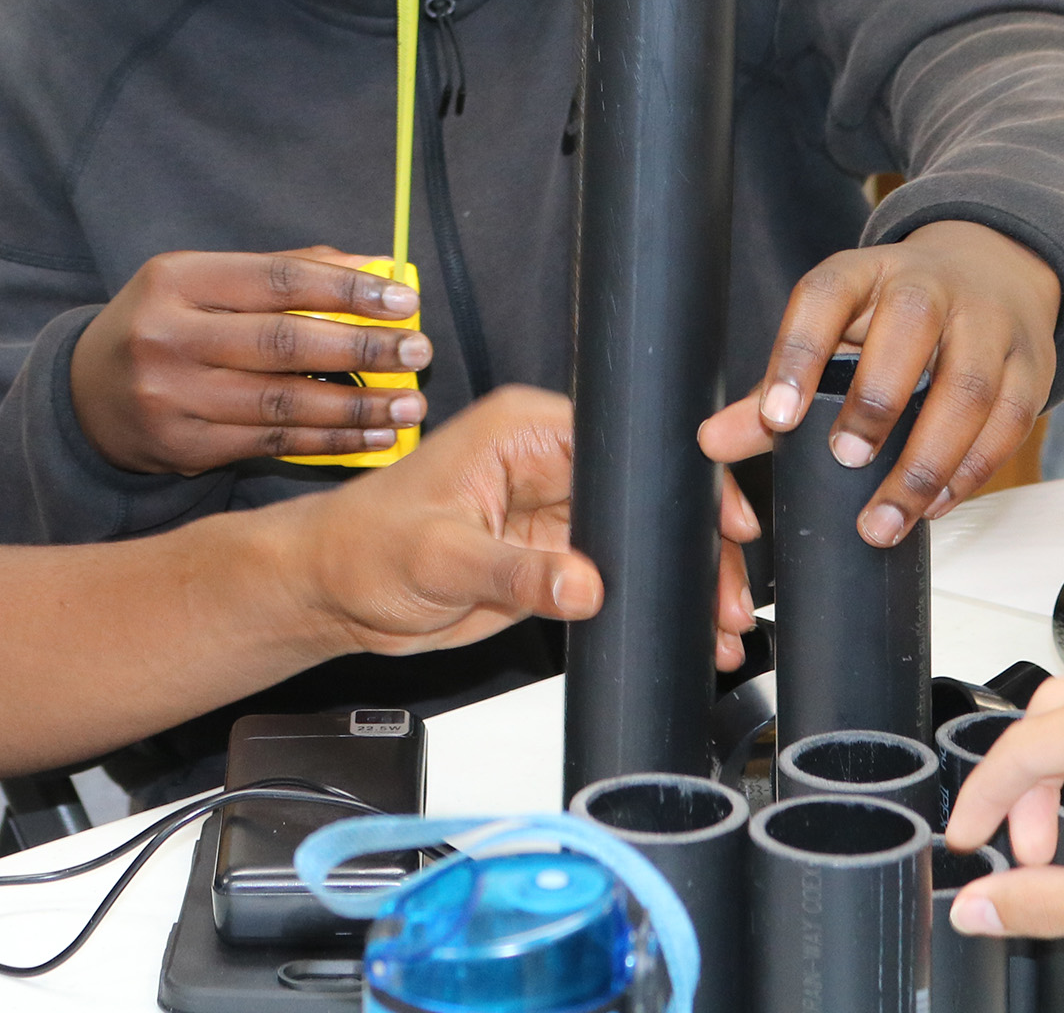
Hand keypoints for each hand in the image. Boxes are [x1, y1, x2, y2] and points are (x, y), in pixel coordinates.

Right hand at [71, 246, 433, 472]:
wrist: (89, 396)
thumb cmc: (167, 325)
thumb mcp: (204, 284)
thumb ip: (284, 272)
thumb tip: (377, 265)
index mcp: (175, 279)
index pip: (276, 279)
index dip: (345, 289)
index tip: (400, 300)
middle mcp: (166, 336)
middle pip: (283, 343)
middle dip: (362, 348)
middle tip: (417, 352)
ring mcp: (171, 396)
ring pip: (283, 401)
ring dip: (356, 405)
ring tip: (407, 404)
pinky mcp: (182, 447)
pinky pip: (271, 441)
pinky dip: (328, 439)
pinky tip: (370, 436)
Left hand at [301, 387, 759, 665]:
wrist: (334, 592)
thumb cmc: (363, 546)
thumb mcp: (440, 556)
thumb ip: (517, 572)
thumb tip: (585, 583)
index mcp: (522, 432)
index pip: (626, 443)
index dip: (681, 482)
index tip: (725, 524)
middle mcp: (545, 463)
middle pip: (647, 495)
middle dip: (694, 546)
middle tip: (729, 598)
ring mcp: (551, 511)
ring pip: (642, 539)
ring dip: (681, 580)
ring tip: (719, 627)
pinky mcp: (549, 557)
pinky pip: (616, 576)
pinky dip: (650, 602)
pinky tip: (684, 631)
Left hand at [698, 220, 1056, 544]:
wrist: (992, 271)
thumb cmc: (892, 313)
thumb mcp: (833, 330)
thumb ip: (775, 386)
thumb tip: (714, 442)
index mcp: (864, 273)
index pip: (824, 299)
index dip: (797, 355)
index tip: (776, 418)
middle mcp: (928, 287)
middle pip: (908, 330)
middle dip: (875, 402)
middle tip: (844, 459)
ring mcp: (987, 323)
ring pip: (966, 388)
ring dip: (926, 460)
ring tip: (886, 515)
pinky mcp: (1030, 366)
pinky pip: (1009, 421)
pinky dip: (972, 470)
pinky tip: (935, 504)